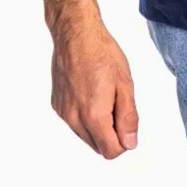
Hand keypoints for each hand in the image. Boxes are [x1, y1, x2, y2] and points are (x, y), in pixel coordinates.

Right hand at [50, 22, 139, 158]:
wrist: (75, 34)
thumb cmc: (102, 53)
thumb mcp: (125, 84)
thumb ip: (128, 117)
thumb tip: (130, 143)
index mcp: (94, 115)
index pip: (111, 151)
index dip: (124, 142)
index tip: (128, 122)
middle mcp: (74, 118)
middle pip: (97, 146)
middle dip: (111, 134)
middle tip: (117, 104)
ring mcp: (63, 113)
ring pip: (85, 135)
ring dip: (98, 125)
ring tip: (104, 95)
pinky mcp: (56, 105)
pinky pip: (74, 122)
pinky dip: (84, 115)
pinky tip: (90, 91)